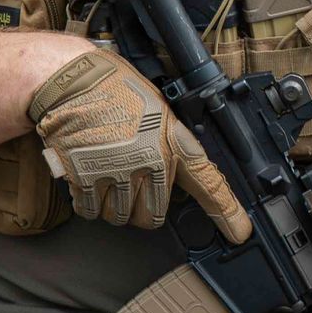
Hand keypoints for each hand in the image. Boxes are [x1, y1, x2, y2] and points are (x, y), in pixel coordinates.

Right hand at [28, 48, 251, 241]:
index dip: (227, 212)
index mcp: (172, 141)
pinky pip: (91, 212)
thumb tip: (176, 178)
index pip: (208, 183)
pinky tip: (87, 176)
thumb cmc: (114, 89)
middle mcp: (149, 160)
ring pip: (120, 216)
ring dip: (112, 204)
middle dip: (141, 205)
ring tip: (105, 171)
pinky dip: (88, 202)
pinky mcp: (85, 178)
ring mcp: (117, 171)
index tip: (240, 233)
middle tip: (128, 182)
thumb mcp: (157, 110)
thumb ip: (169, 144)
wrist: (71, 80)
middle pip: (153, 216)